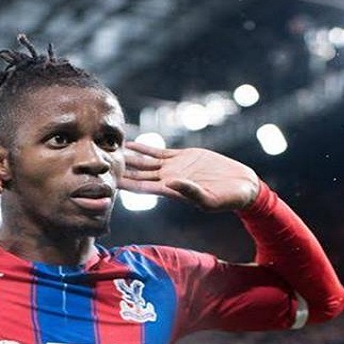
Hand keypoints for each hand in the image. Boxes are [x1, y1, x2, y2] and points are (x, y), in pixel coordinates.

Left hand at [120, 141, 258, 211]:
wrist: (241, 186)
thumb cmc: (227, 199)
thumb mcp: (209, 199)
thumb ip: (190, 192)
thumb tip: (171, 184)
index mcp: (171, 191)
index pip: (143, 188)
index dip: (126, 183)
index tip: (109, 180)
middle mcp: (169, 180)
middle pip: (139, 175)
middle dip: (122, 170)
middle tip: (102, 165)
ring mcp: (175, 168)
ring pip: (146, 162)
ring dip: (130, 158)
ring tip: (111, 151)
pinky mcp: (183, 157)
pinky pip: (159, 152)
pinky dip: (145, 148)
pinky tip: (132, 143)